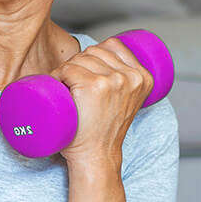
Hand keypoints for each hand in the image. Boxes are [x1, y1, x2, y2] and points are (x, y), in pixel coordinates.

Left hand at [53, 36, 154, 169]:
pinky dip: (57, 76)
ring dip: (65, 70)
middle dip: (78, 64)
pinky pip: (68, 69)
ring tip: (65, 89)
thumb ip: (125, 82)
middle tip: (71, 86)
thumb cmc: (104, 131)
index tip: (86, 74)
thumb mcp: (126, 102)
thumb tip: (105, 60)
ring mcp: (113, 81)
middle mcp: (131, 77)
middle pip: (94, 51)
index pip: (113, 45)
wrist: (96, 156)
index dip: (94, 56)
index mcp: (143, 78)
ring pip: (79, 59)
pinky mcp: (94, 86)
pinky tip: (57, 88)